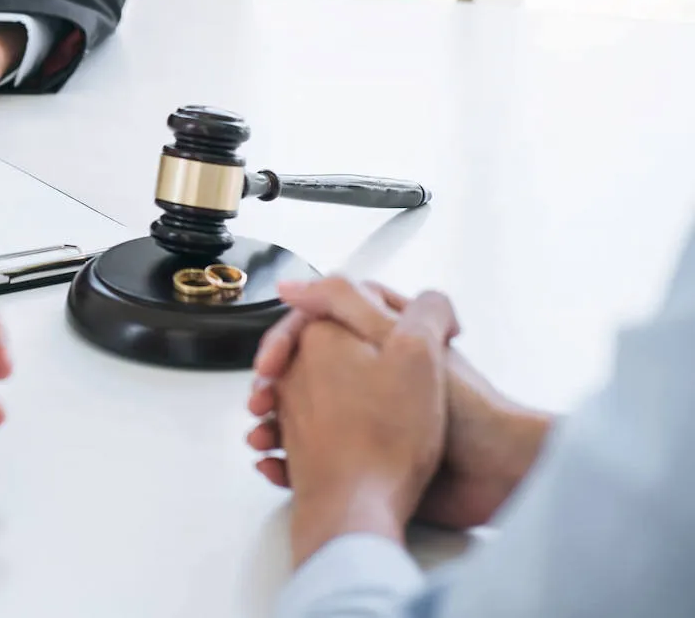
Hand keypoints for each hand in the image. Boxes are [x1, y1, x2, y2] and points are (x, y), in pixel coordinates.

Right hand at [248, 279, 552, 529]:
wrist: (498, 475)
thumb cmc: (464, 408)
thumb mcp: (400, 340)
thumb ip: (347, 302)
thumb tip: (292, 284)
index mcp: (382, 333)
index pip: (316, 323)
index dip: (286, 341)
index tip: (269, 365)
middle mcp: (373, 370)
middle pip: (303, 368)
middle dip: (273, 387)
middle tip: (260, 405)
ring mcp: (370, 414)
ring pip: (303, 413)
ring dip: (275, 425)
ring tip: (263, 441)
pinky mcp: (370, 454)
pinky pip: (317, 454)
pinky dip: (290, 461)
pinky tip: (278, 468)